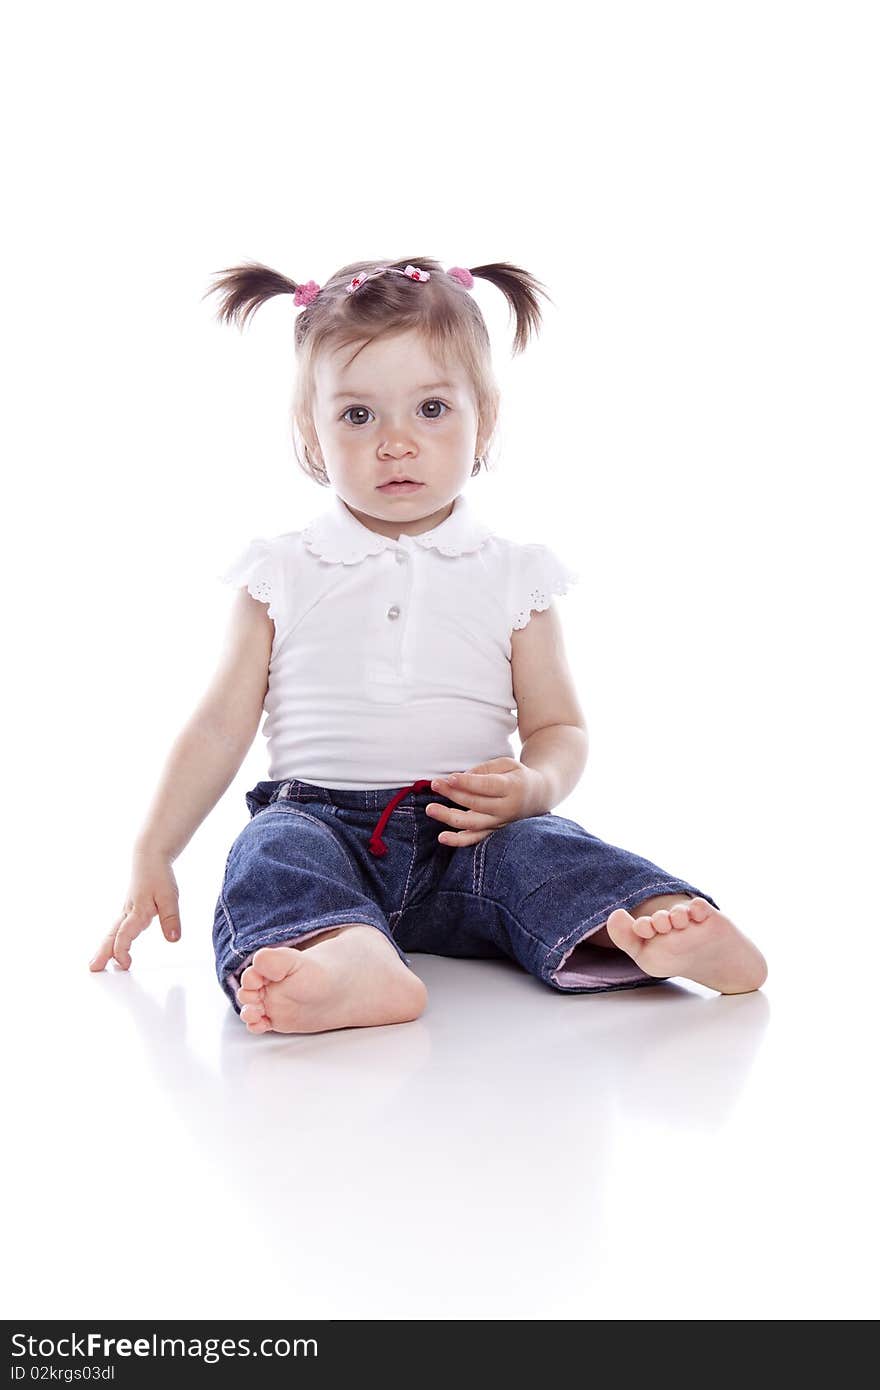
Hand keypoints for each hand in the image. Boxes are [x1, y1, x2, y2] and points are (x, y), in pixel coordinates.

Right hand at [89, 848, 181, 970]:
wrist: (149, 858)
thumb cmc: (159, 876)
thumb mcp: (170, 897)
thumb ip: (171, 919)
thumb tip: (173, 940)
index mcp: (137, 911)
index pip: (125, 934)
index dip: (122, 950)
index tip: (125, 964)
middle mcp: (127, 913)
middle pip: (111, 936)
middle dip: (102, 953)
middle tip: (93, 968)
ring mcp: (126, 912)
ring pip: (111, 932)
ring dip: (104, 948)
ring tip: (96, 963)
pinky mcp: (128, 911)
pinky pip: (116, 928)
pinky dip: (110, 940)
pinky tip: (110, 948)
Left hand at [425, 756, 547, 847]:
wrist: (539, 796)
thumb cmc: (518, 776)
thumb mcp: (507, 764)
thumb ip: (484, 769)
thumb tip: (461, 778)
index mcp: (512, 787)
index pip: (486, 786)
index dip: (467, 782)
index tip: (450, 777)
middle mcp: (507, 808)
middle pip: (476, 803)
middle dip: (453, 793)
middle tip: (435, 784)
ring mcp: (500, 823)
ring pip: (472, 823)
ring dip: (449, 817)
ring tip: (431, 809)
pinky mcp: (495, 832)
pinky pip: (476, 839)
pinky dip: (459, 841)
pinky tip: (442, 838)